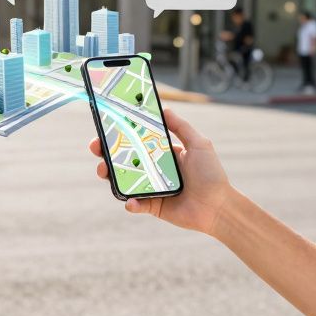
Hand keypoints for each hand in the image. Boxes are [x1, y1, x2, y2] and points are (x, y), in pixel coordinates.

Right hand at [87, 107, 232, 235]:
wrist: (219, 206)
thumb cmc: (212, 174)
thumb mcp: (199, 144)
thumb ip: (181, 127)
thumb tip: (164, 109)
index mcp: (163, 153)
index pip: (137, 140)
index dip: (121, 134)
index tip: (106, 127)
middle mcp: (154, 169)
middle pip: (124, 159)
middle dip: (106, 153)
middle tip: (96, 148)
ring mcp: (151, 188)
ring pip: (124, 181)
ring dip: (110, 175)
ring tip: (103, 170)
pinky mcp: (153, 206)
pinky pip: (136, 203)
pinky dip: (130, 202)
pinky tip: (130, 200)